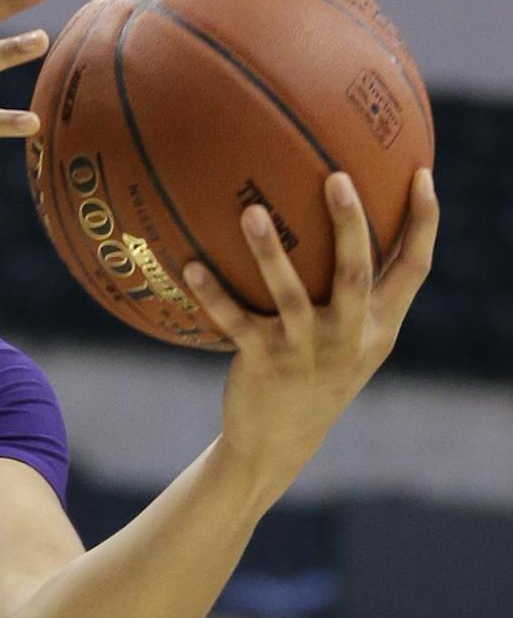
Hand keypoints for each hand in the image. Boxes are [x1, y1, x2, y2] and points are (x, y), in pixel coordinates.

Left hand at [186, 168, 437, 489]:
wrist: (278, 443)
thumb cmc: (318, 378)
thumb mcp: (354, 343)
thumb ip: (362, 296)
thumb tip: (355, 230)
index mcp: (378, 324)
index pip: (415, 266)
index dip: (424, 220)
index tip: (422, 173)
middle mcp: (347, 335)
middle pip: (355, 270)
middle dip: (349, 222)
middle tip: (336, 177)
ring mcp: (304, 349)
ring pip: (289, 293)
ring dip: (269, 252)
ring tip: (252, 211)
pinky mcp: (263, 362)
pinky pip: (234, 321)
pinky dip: (213, 294)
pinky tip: (192, 265)